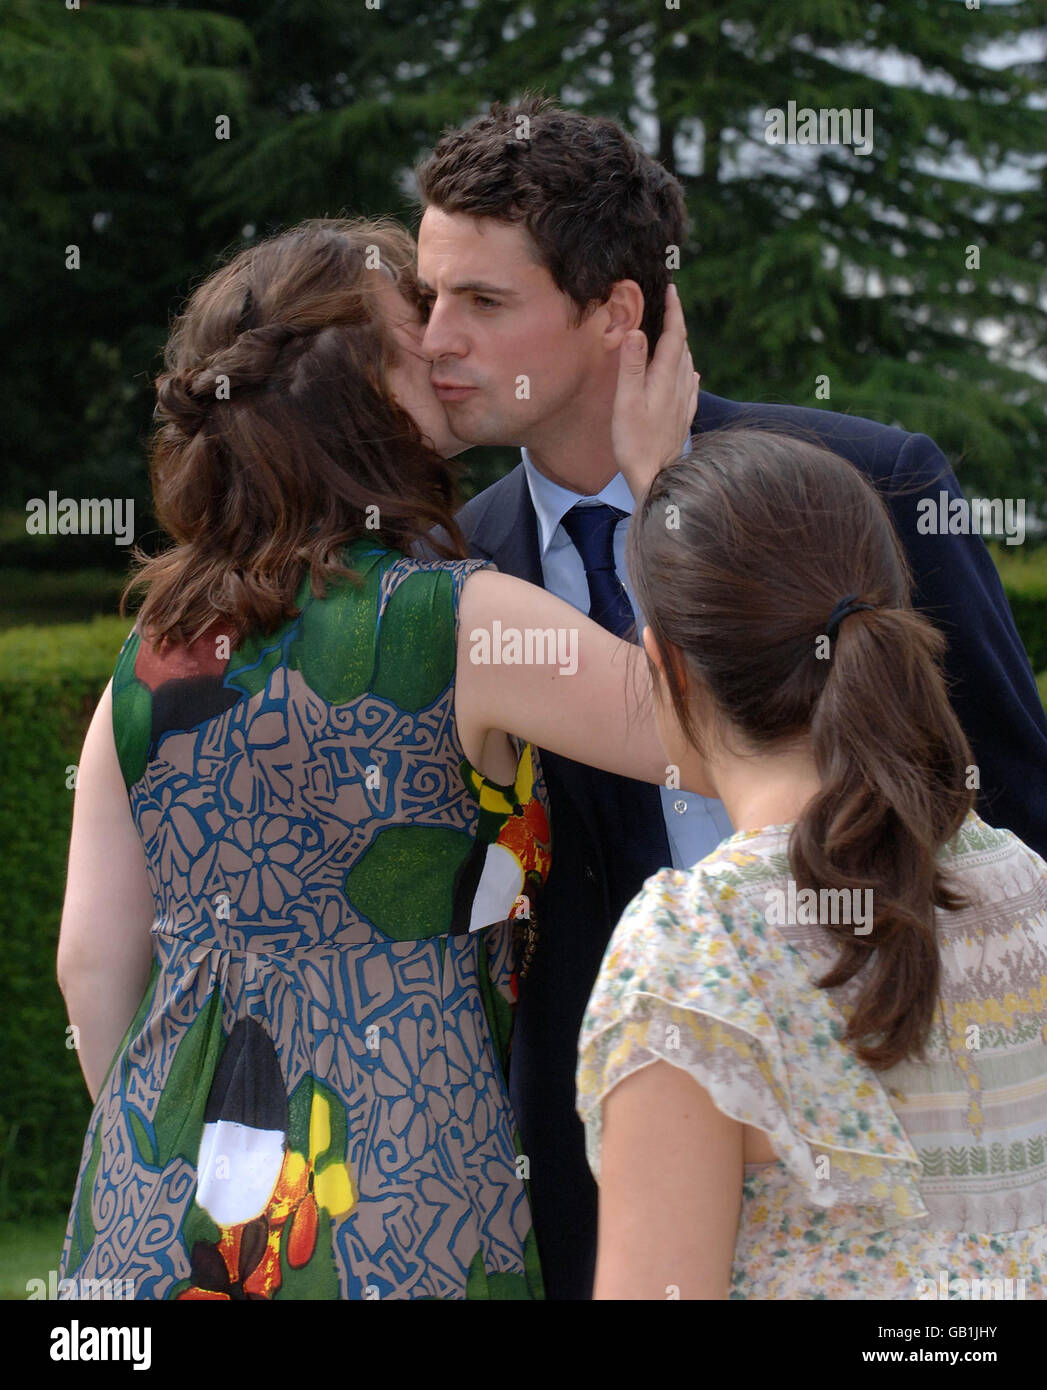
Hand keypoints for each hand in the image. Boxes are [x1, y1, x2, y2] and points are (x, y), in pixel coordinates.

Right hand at [611, 283, 698, 498]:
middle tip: (667, 305)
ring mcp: (684, 402)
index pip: (675, 335)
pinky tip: (691, 374)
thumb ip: (632, 366)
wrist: (657, 478)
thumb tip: (637, 331)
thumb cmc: (636, 443)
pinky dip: (687, 370)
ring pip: (687, 364)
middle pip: (682, 346)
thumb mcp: (627, 402)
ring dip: (680, 345)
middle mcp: (681, 386)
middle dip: (676, 323)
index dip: (674, 310)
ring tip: (672, 332)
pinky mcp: (683, 417)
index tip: (671, 289)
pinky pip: (690, 385)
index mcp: (667, 378)